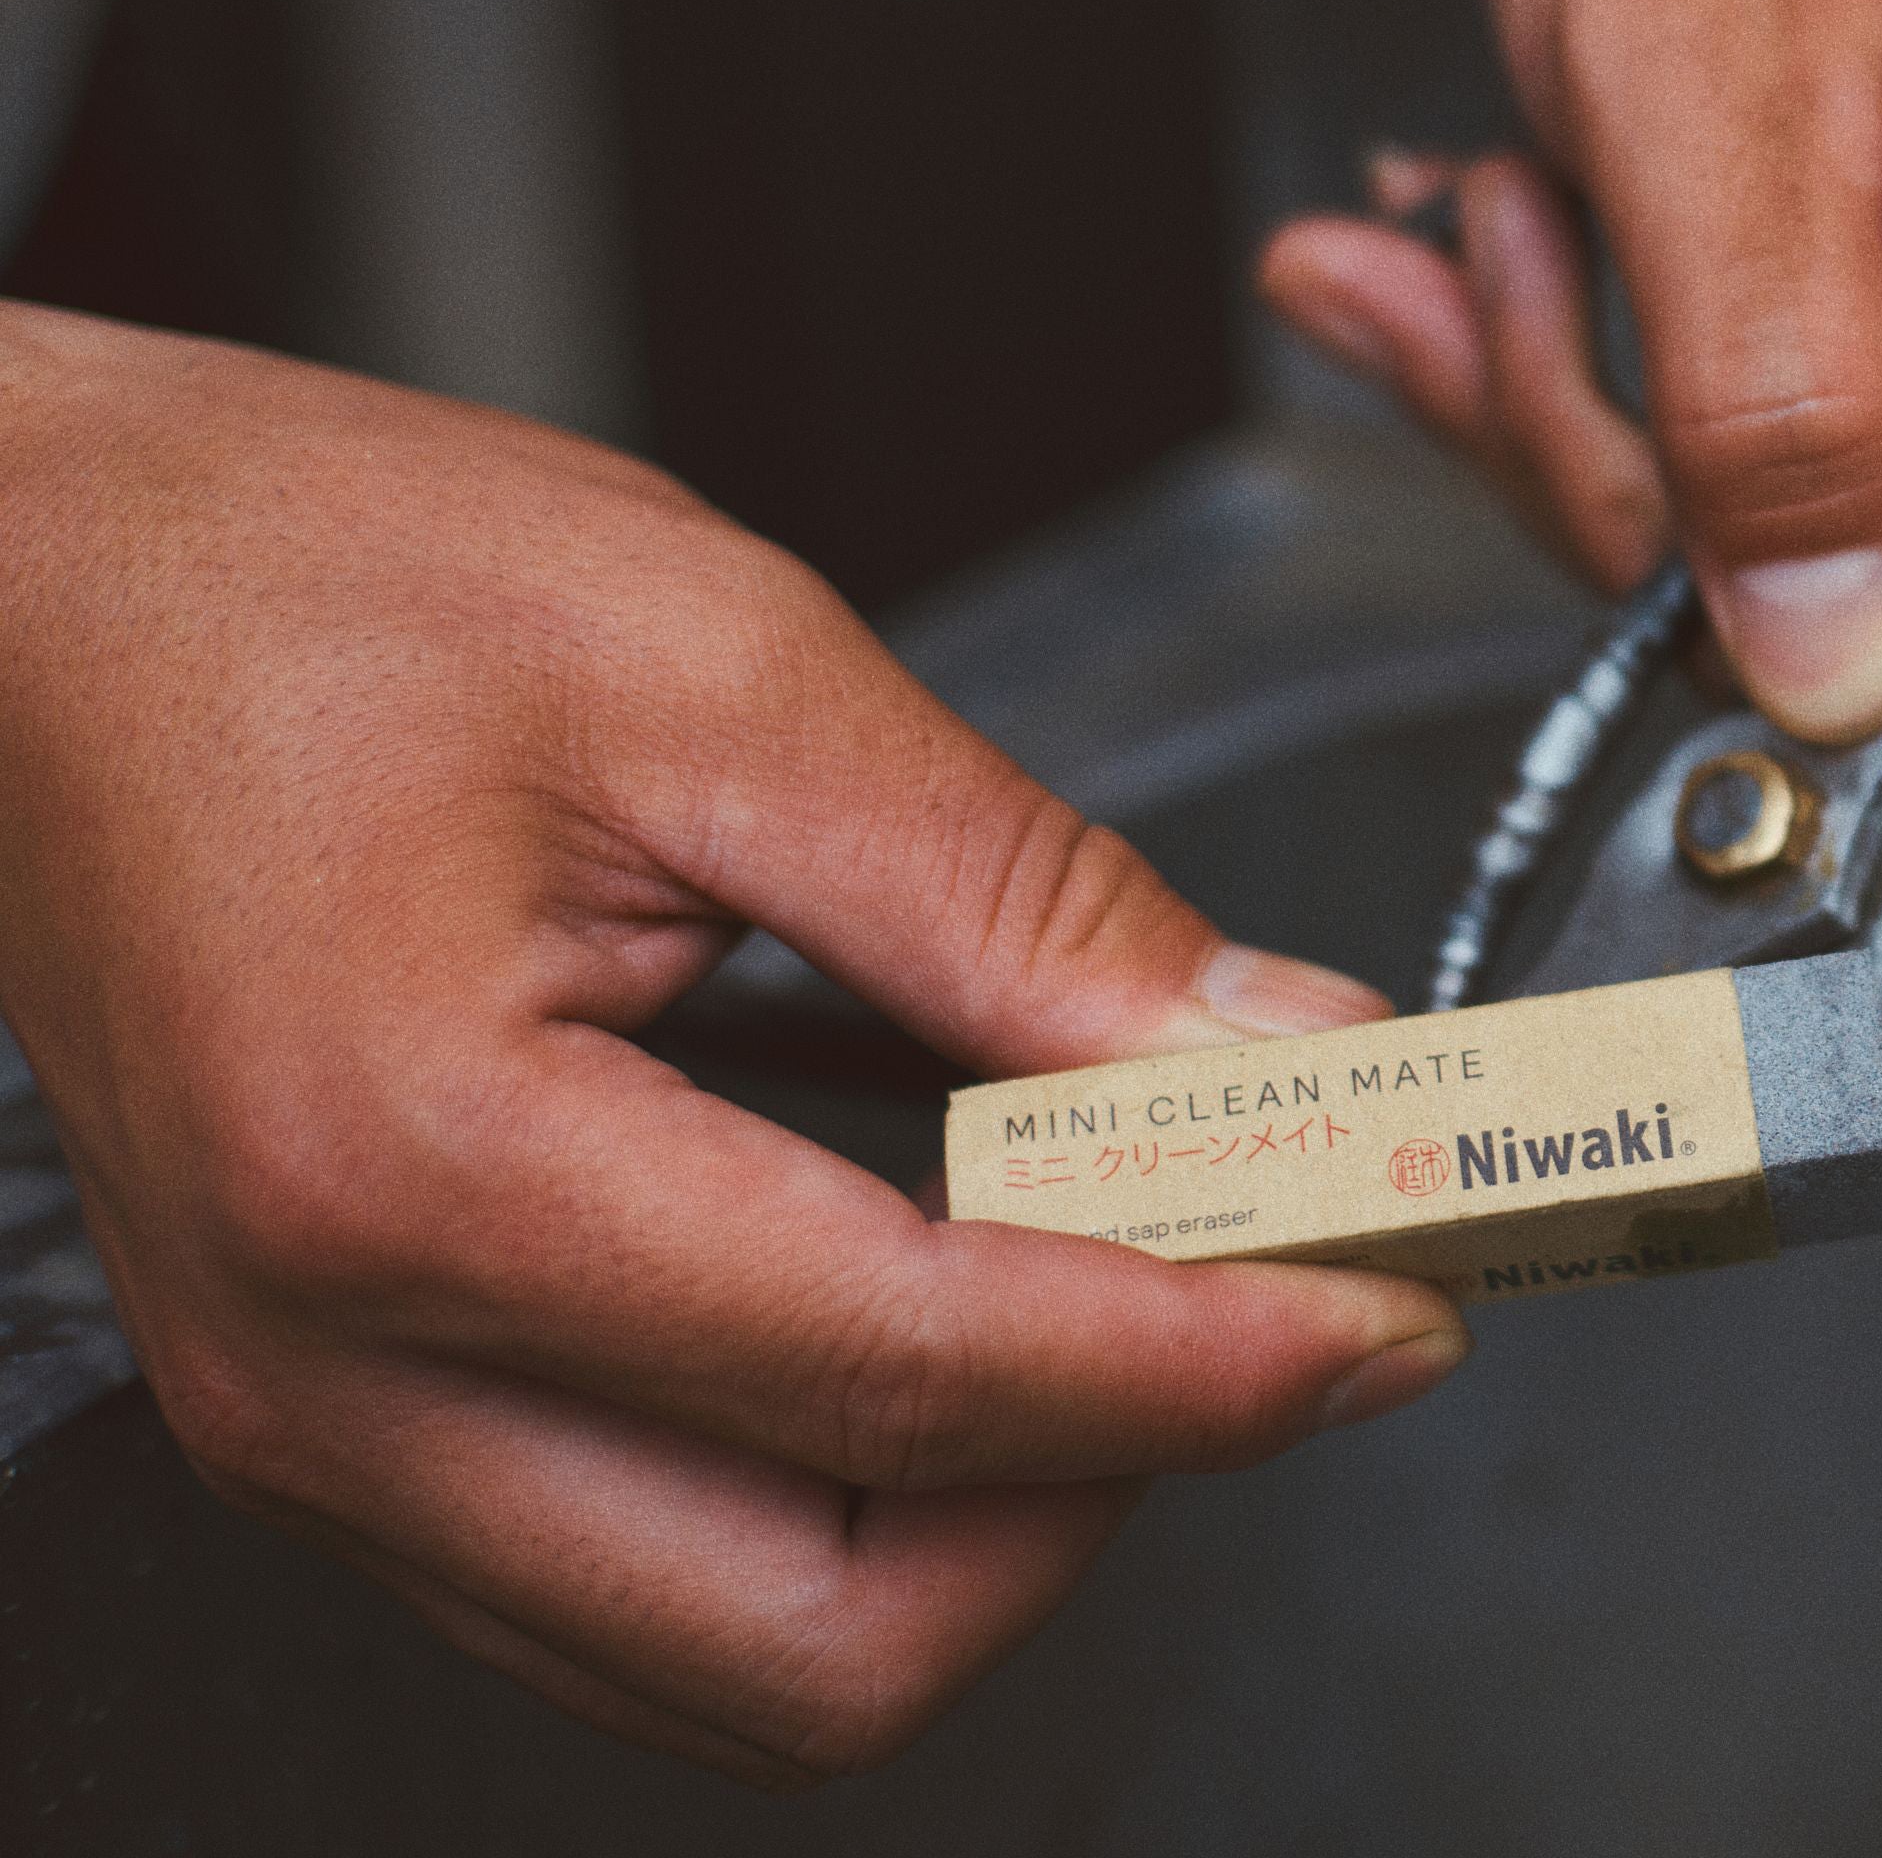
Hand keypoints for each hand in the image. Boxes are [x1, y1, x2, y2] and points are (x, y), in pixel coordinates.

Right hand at [0, 304, 1468, 1783]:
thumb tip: (1271, 1057)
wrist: (28, 593)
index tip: (1392, 1308)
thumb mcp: (720, 669)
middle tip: (1271, 1317)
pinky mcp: (350, 1418)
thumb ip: (1022, 901)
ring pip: (743, 1655)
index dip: (1204, 1363)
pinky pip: (650, 1584)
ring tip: (1140, 1317)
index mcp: (416, 1168)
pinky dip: (855, 1503)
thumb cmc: (303, 580)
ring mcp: (323, 1430)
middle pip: (825, 1635)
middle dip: (1106, 1503)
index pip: (910, 1379)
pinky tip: (960, 1327)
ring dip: (991, 1528)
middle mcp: (337, 1373)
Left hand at [1261, 0, 1881, 929]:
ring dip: (1575, 407)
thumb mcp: (1723, 97)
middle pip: (1873, 644)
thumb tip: (1837, 682)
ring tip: (1529, 199)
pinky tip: (1524, 222)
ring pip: (1751, 576)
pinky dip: (1580, 377)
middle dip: (1633, 498)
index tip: (1743, 896)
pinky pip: (1714, 486)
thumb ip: (1781, 410)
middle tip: (1524, 285)